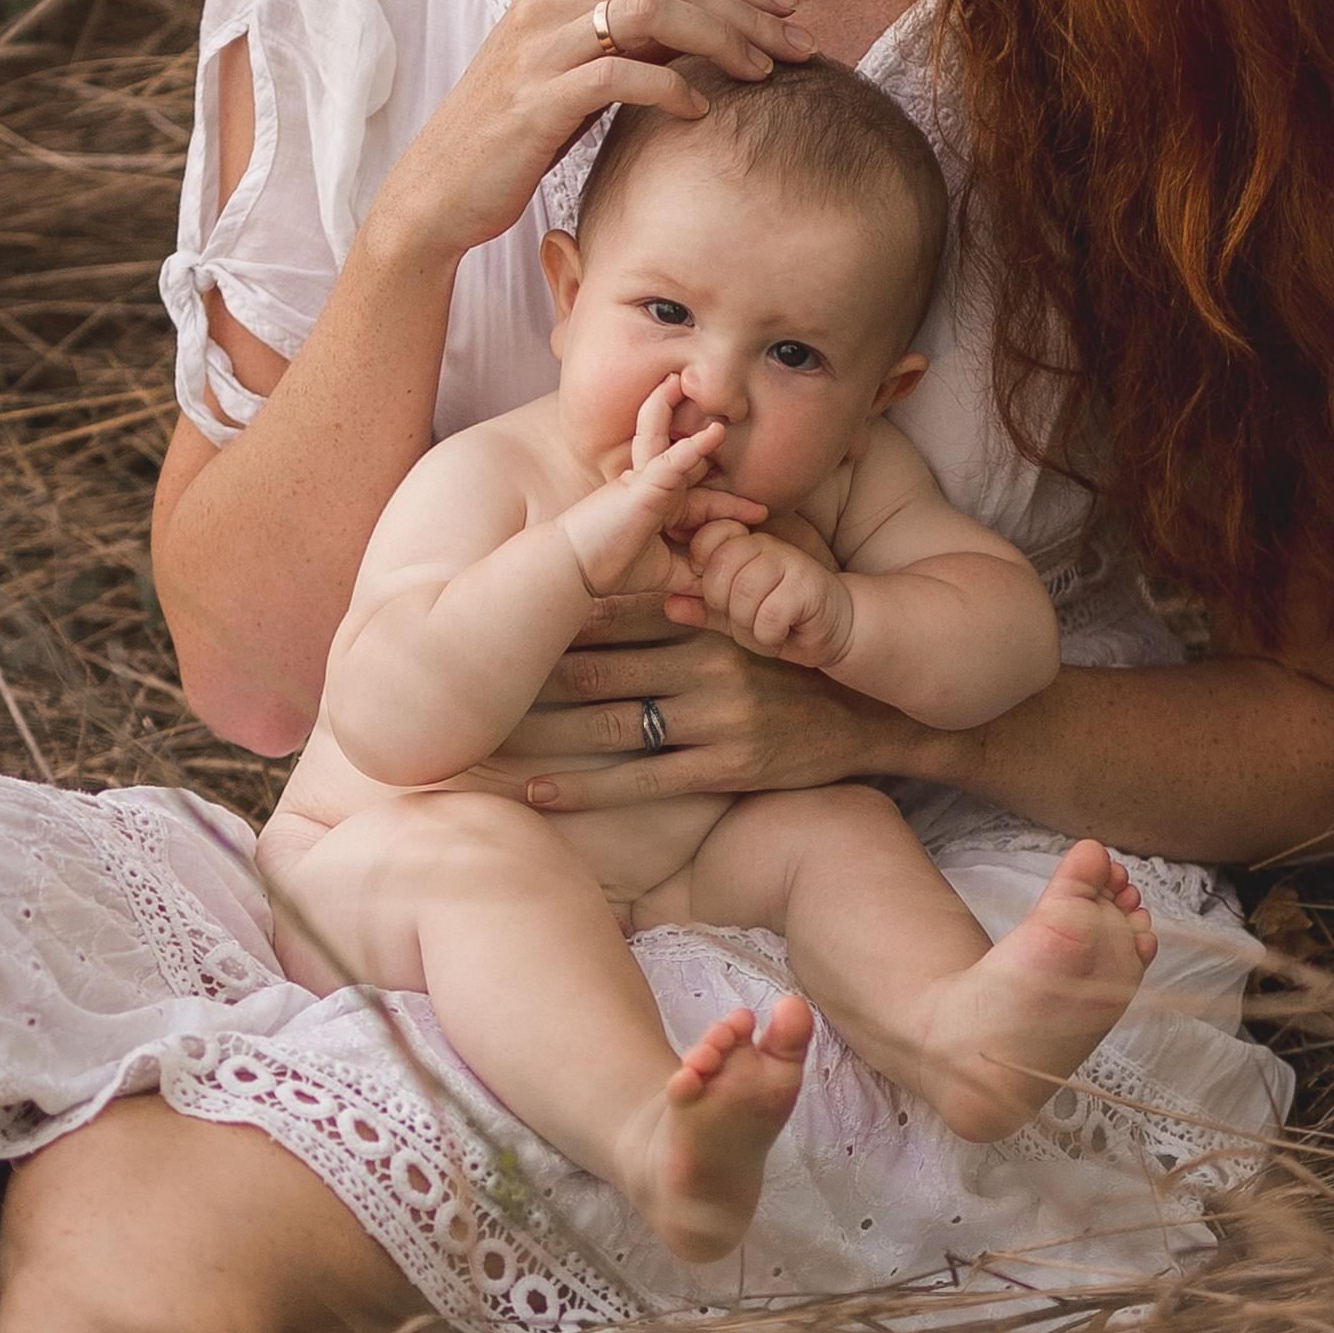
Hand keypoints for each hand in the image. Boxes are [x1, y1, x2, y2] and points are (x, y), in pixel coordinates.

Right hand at [365, 0, 813, 264]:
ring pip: (653, 10)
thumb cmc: (515, 141)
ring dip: (721, 37)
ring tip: (762, 71)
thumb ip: (630, 45)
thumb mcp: (577, 77)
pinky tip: (701, 110)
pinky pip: (619, 74)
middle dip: (747, 8)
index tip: (790, 10)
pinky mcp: (536, 99)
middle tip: (800, 44)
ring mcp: (538, 47)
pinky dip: (670, 85)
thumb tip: (707, 30)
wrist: (437, 194)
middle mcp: (546, 1)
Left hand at [500, 615, 975, 810]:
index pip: (616, 606)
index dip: (551, 613)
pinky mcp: (725, 766)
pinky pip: (639, 781)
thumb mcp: (760, 599)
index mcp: (710, 609)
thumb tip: (649, 541)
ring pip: (609, 723)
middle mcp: (708, 659)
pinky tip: (534, 790)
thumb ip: (706, 577)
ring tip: (478, 738)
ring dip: (540, 734)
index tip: (489, 616)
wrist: (873, 713)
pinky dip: (581, 787)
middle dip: (527, 673)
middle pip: (599, 664)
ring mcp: (717, 717)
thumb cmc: (797, 651)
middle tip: (460, 681)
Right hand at [560, 376, 766, 597]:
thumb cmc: (608, 566)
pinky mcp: (641, 488)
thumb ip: (691, 576)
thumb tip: (720, 588)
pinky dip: (693, 449)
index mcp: (660, 507)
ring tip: (684, 382)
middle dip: (699, 434)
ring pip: (666, 442)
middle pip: (685, 458)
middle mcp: (655, 489)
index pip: (702, 498)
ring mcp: (646, 484)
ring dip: (674, 411)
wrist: (572, 570)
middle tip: (720, 412)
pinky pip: (670, 463)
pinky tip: (713, 433)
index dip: (731, 504)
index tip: (761, 513)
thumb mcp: (664, 573)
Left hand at [667, 518, 855, 665]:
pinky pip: (768, 615)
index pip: (708, 539)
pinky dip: (769, 635)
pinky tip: (783, 632)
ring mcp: (788, 561)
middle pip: (719, 573)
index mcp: (744, 545)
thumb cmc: (781, 618)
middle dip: (727, 608)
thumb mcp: (734, 617)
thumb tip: (668, 604)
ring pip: (742, 595)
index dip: (704, 569)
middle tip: (748, 619)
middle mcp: (766, 545)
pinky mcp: (807, 584)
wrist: (835, 629)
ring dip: (750, 625)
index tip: (719, 595)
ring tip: (766, 627)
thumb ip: (704, 609)